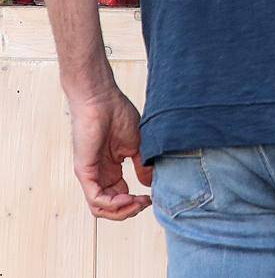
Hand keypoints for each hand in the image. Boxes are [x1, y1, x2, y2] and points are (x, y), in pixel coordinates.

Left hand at [69, 89, 151, 220]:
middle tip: (146, 202)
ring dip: (122, 211)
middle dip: (130, 210)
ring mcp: (91, 175)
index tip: (152, 196)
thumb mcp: (137, 145)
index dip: (136, 202)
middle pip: (110, 208)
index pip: (120, 197)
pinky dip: (113, 204)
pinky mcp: (84, 172)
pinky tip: (128, 198)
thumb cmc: (118, 115)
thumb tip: (150, 186)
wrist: (102, 100)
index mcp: (111, 169)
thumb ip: (142, 166)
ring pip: (101, 209)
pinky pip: (96, 199)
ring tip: (138, 202)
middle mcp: (99, 175)